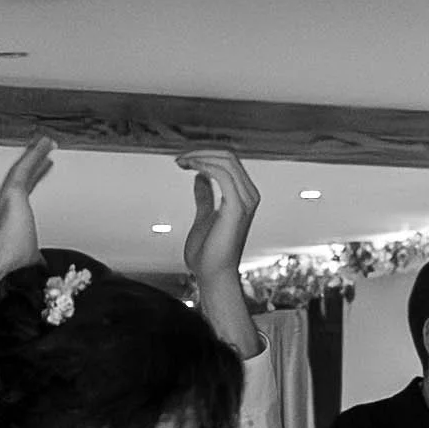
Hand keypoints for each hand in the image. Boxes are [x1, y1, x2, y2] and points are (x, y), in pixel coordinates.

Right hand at [0, 138, 55, 296]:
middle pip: (22, 179)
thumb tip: (42, 269)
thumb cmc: (14, 270)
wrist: (6, 271)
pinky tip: (45, 144)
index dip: (33, 179)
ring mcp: (7, 198)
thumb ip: (33, 260)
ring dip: (35, 154)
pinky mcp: (13, 193)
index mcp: (8, 220)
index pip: (23, 193)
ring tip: (47, 141)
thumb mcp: (29, 261)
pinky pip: (25, 168)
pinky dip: (35, 155)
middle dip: (33, 163)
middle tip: (44, 149)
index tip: (44, 168)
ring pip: (23, 170)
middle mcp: (4, 206)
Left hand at [179, 150, 261, 284]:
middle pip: (229, 156)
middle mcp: (249, 195)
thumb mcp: (204, 216)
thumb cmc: (209, 253)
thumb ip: (205, 197)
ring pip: (227, 161)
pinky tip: (190, 168)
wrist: (212, 275)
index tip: (183, 160)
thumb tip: (199, 177)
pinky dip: (204, 165)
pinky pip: (222, 174)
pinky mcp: (236, 207)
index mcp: (243, 196)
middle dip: (201, 152)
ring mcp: (245, 201)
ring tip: (181, 162)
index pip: (229, 162)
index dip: (205, 155)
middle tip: (179, 159)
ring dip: (200, 156)